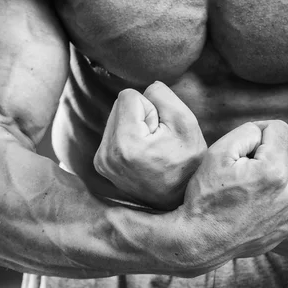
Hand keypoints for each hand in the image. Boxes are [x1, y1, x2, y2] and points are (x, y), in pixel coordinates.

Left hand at [93, 81, 206, 210]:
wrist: (179, 200)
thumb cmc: (187, 163)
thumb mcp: (186, 124)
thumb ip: (163, 96)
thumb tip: (146, 87)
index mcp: (125, 144)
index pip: (128, 96)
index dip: (150, 108)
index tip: (159, 131)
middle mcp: (106, 154)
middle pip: (118, 105)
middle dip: (140, 116)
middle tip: (156, 141)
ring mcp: (101, 161)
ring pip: (115, 117)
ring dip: (134, 126)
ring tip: (150, 149)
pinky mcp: (100, 164)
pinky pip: (112, 131)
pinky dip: (127, 137)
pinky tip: (141, 154)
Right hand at [180, 120, 287, 258]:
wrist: (202, 240)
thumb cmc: (206, 196)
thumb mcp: (218, 153)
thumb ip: (247, 132)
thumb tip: (264, 132)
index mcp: (275, 170)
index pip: (279, 128)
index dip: (257, 130)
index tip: (241, 146)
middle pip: (285, 150)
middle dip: (264, 154)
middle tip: (239, 172)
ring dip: (271, 173)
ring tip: (246, 189)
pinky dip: (276, 193)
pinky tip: (254, 202)